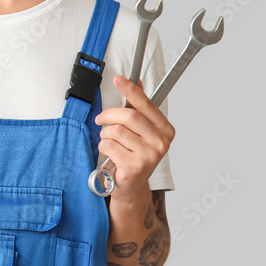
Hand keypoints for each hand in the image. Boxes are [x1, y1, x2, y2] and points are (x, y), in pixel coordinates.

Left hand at [94, 75, 175, 200]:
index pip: (145, 105)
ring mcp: (150, 155)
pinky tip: (109, 153)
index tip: (119, 78)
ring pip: (116, 131)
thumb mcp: (138, 131)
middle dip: (108, 115)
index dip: (131, 90)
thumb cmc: (132, 155)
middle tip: (100, 120)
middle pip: (128, 116)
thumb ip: (137, 108)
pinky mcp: (135, 166)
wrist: (129, 186)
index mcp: (165, 129)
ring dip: (105, 134)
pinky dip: (103, 147)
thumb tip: (135, 82)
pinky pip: (109, 146)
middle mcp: (161, 142)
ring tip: (108, 141)